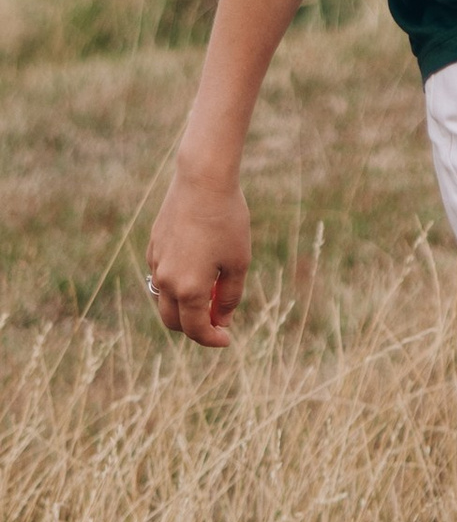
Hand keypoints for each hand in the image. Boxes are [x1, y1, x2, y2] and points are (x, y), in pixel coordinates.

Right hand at [147, 159, 251, 348]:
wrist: (203, 181)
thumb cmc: (227, 221)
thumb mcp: (238, 263)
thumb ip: (229, 297)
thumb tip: (221, 321)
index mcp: (188, 289)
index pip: (195, 329)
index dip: (212, 339)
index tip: (227, 339)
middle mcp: (166, 280)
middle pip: (173, 321)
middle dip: (193, 327)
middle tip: (217, 321)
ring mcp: (156, 263)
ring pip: (164, 299)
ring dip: (183, 305)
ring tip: (210, 294)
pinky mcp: (153, 246)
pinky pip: (161, 276)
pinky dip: (176, 283)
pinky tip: (197, 269)